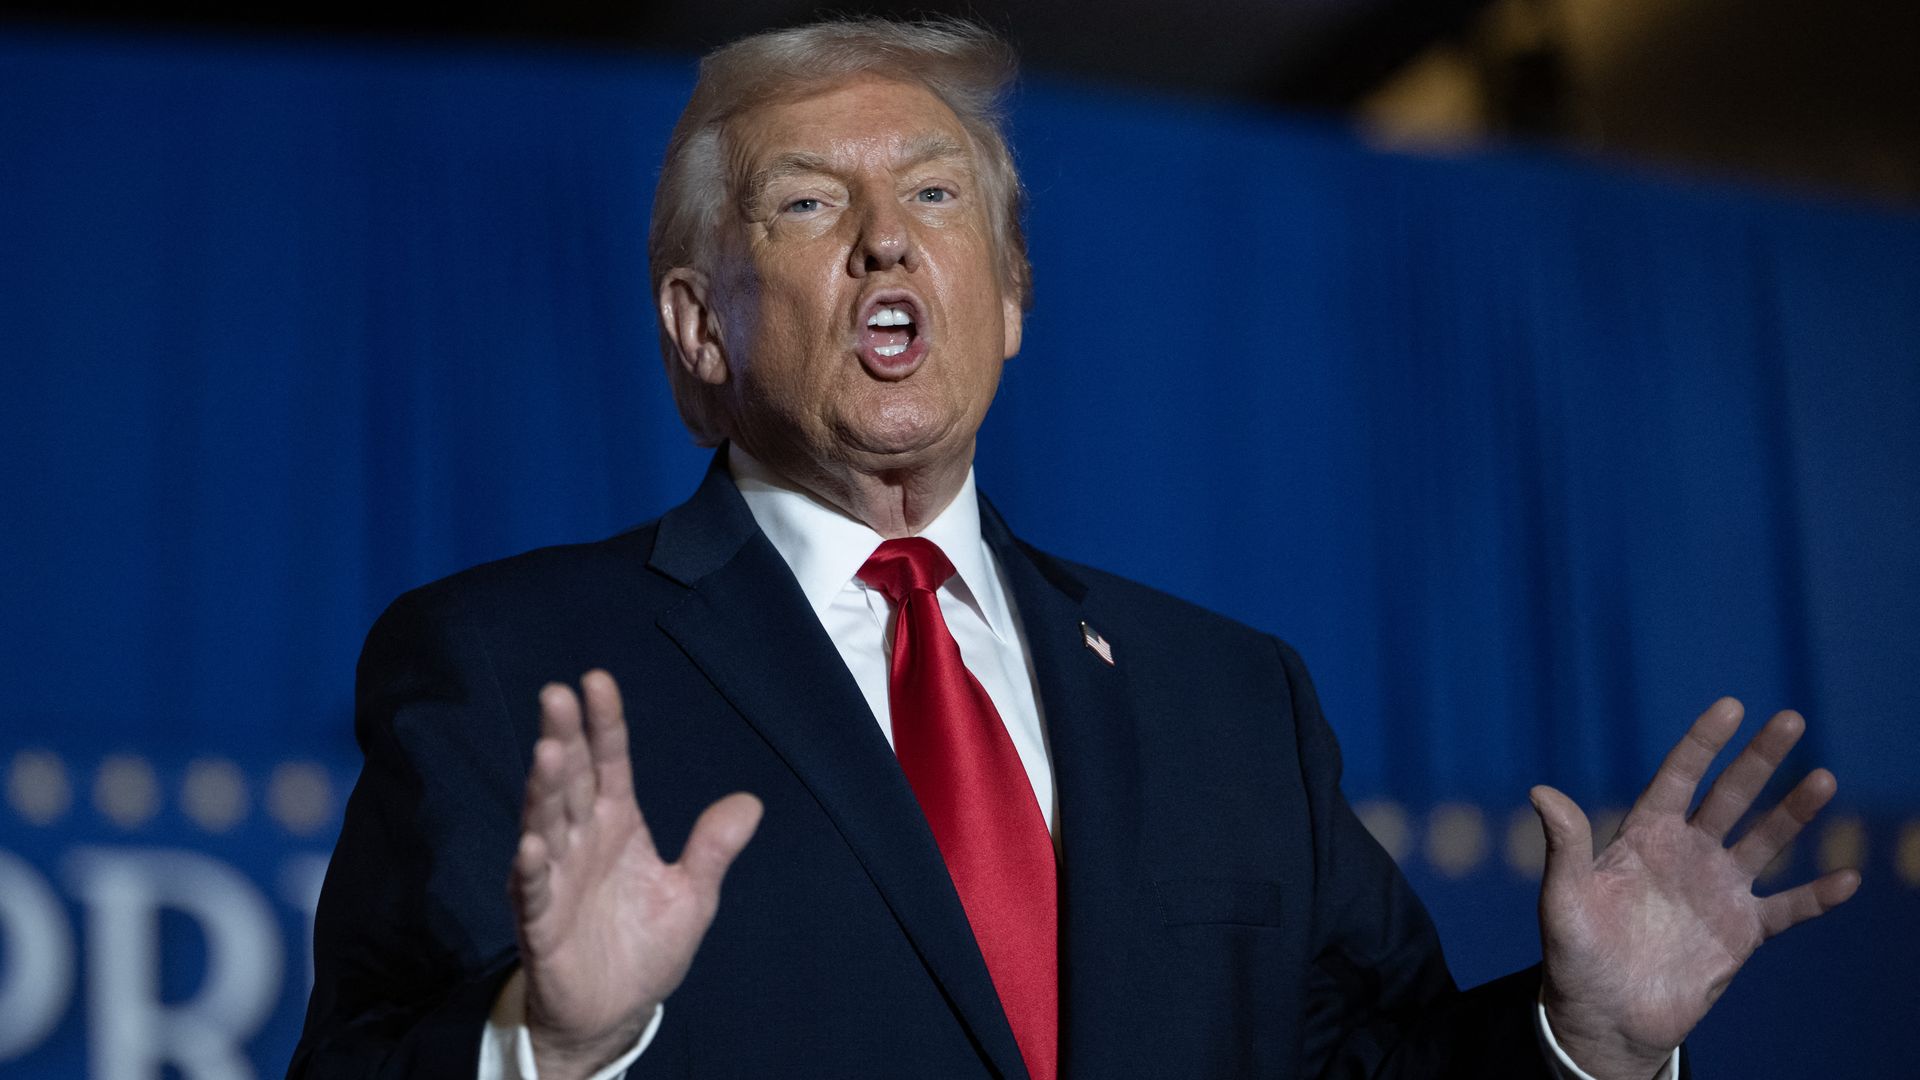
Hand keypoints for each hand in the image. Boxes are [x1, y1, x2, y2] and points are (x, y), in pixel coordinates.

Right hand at [510, 670, 762, 1079]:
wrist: (613, 1013)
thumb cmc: (645, 947)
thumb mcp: (691, 896)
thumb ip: (712, 849)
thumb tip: (752, 802)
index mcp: (618, 825)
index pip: (609, 763)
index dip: (604, 724)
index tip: (598, 680)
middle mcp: (581, 841)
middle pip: (571, 781)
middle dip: (563, 738)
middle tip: (557, 695)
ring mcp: (555, 877)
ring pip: (546, 823)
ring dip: (544, 790)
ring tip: (547, 752)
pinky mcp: (540, 921)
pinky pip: (534, 889)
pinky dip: (534, 867)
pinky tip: (535, 844)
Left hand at [1530, 697, 1858, 1079]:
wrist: (1605, 1016)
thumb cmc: (1575, 954)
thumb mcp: (1563, 899)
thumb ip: (1564, 846)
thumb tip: (1541, 790)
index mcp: (1644, 836)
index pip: (1678, 777)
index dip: (1703, 743)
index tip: (1731, 706)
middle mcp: (1686, 853)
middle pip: (1730, 796)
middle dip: (1759, 759)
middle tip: (1791, 719)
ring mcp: (1718, 890)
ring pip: (1765, 840)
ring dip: (1794, 813)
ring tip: (1823, 779)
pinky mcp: (1741, 932)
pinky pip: (1787, 909)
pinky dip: (1816, 896)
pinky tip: (1846, 878)